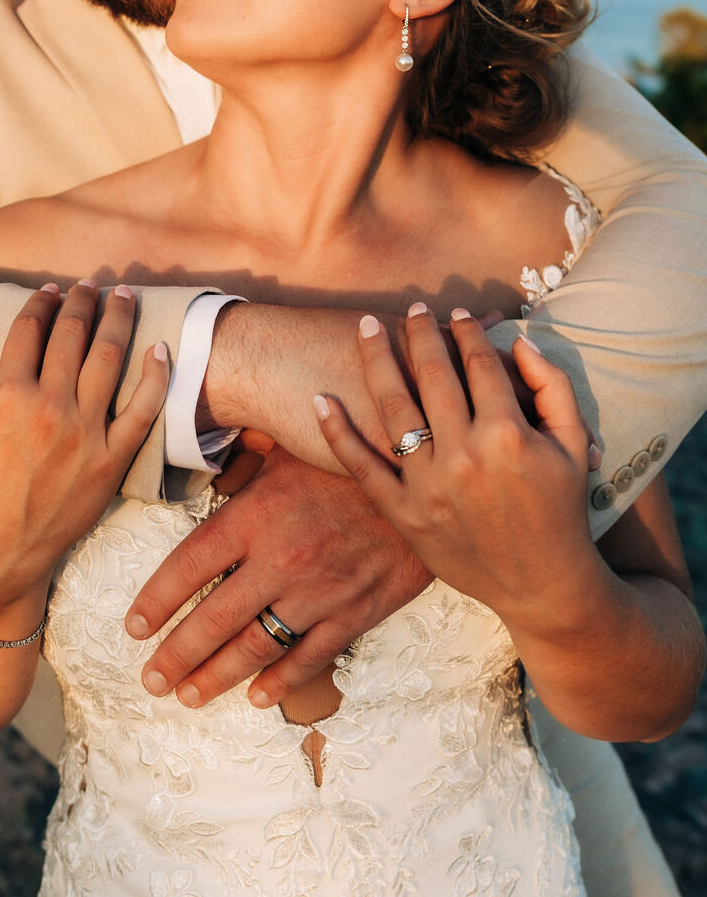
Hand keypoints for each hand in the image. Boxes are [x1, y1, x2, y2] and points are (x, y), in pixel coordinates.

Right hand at [0, 282, 167, 613]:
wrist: (4, 545)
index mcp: (8, 395)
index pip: (32, 328)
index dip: (43, 301)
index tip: (53, 289)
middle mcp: (50, 408)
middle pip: (74, 334)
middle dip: (83, 300)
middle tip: (91, 284)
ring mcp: (86, 432)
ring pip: (110, 357)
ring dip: (119, 318)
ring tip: (123, 296)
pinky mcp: (114, 457)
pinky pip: (144, 407)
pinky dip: (156, 374)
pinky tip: (160, 348)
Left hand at [124, 444, 430, 708]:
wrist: (425, 475)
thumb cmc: (348, 455)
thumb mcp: (289, 446)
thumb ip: (244, 462)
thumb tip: (201, 448)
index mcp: (257, 514)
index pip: (190, 565)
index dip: (157, 599)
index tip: (134, 626)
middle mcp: (281, 558)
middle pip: (214, 618)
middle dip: (176, 654)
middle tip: (150, 678)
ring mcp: (319, 591)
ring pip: (256, 647)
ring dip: (216, 676)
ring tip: (187, 695)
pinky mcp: (355, 611)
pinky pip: (310, 656)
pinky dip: (280, 681)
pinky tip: (256, 697)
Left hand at [316, 306, 597, 630]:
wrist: (544, 587)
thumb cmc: (562, 511)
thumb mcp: (574, 445)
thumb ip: (553, 386)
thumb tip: (519, 340)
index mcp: (508, 433)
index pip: (478, 364)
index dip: (466, 332)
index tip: (456, 313)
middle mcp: (464, 455)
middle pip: (432, 375)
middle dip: (420, 333)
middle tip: (412, 309)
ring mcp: (429, 486)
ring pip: (393, 407)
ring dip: (376, 360)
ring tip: (367, 327)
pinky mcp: (404, 514)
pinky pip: (362, 467)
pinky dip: (337, 432)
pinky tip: (321, 398)